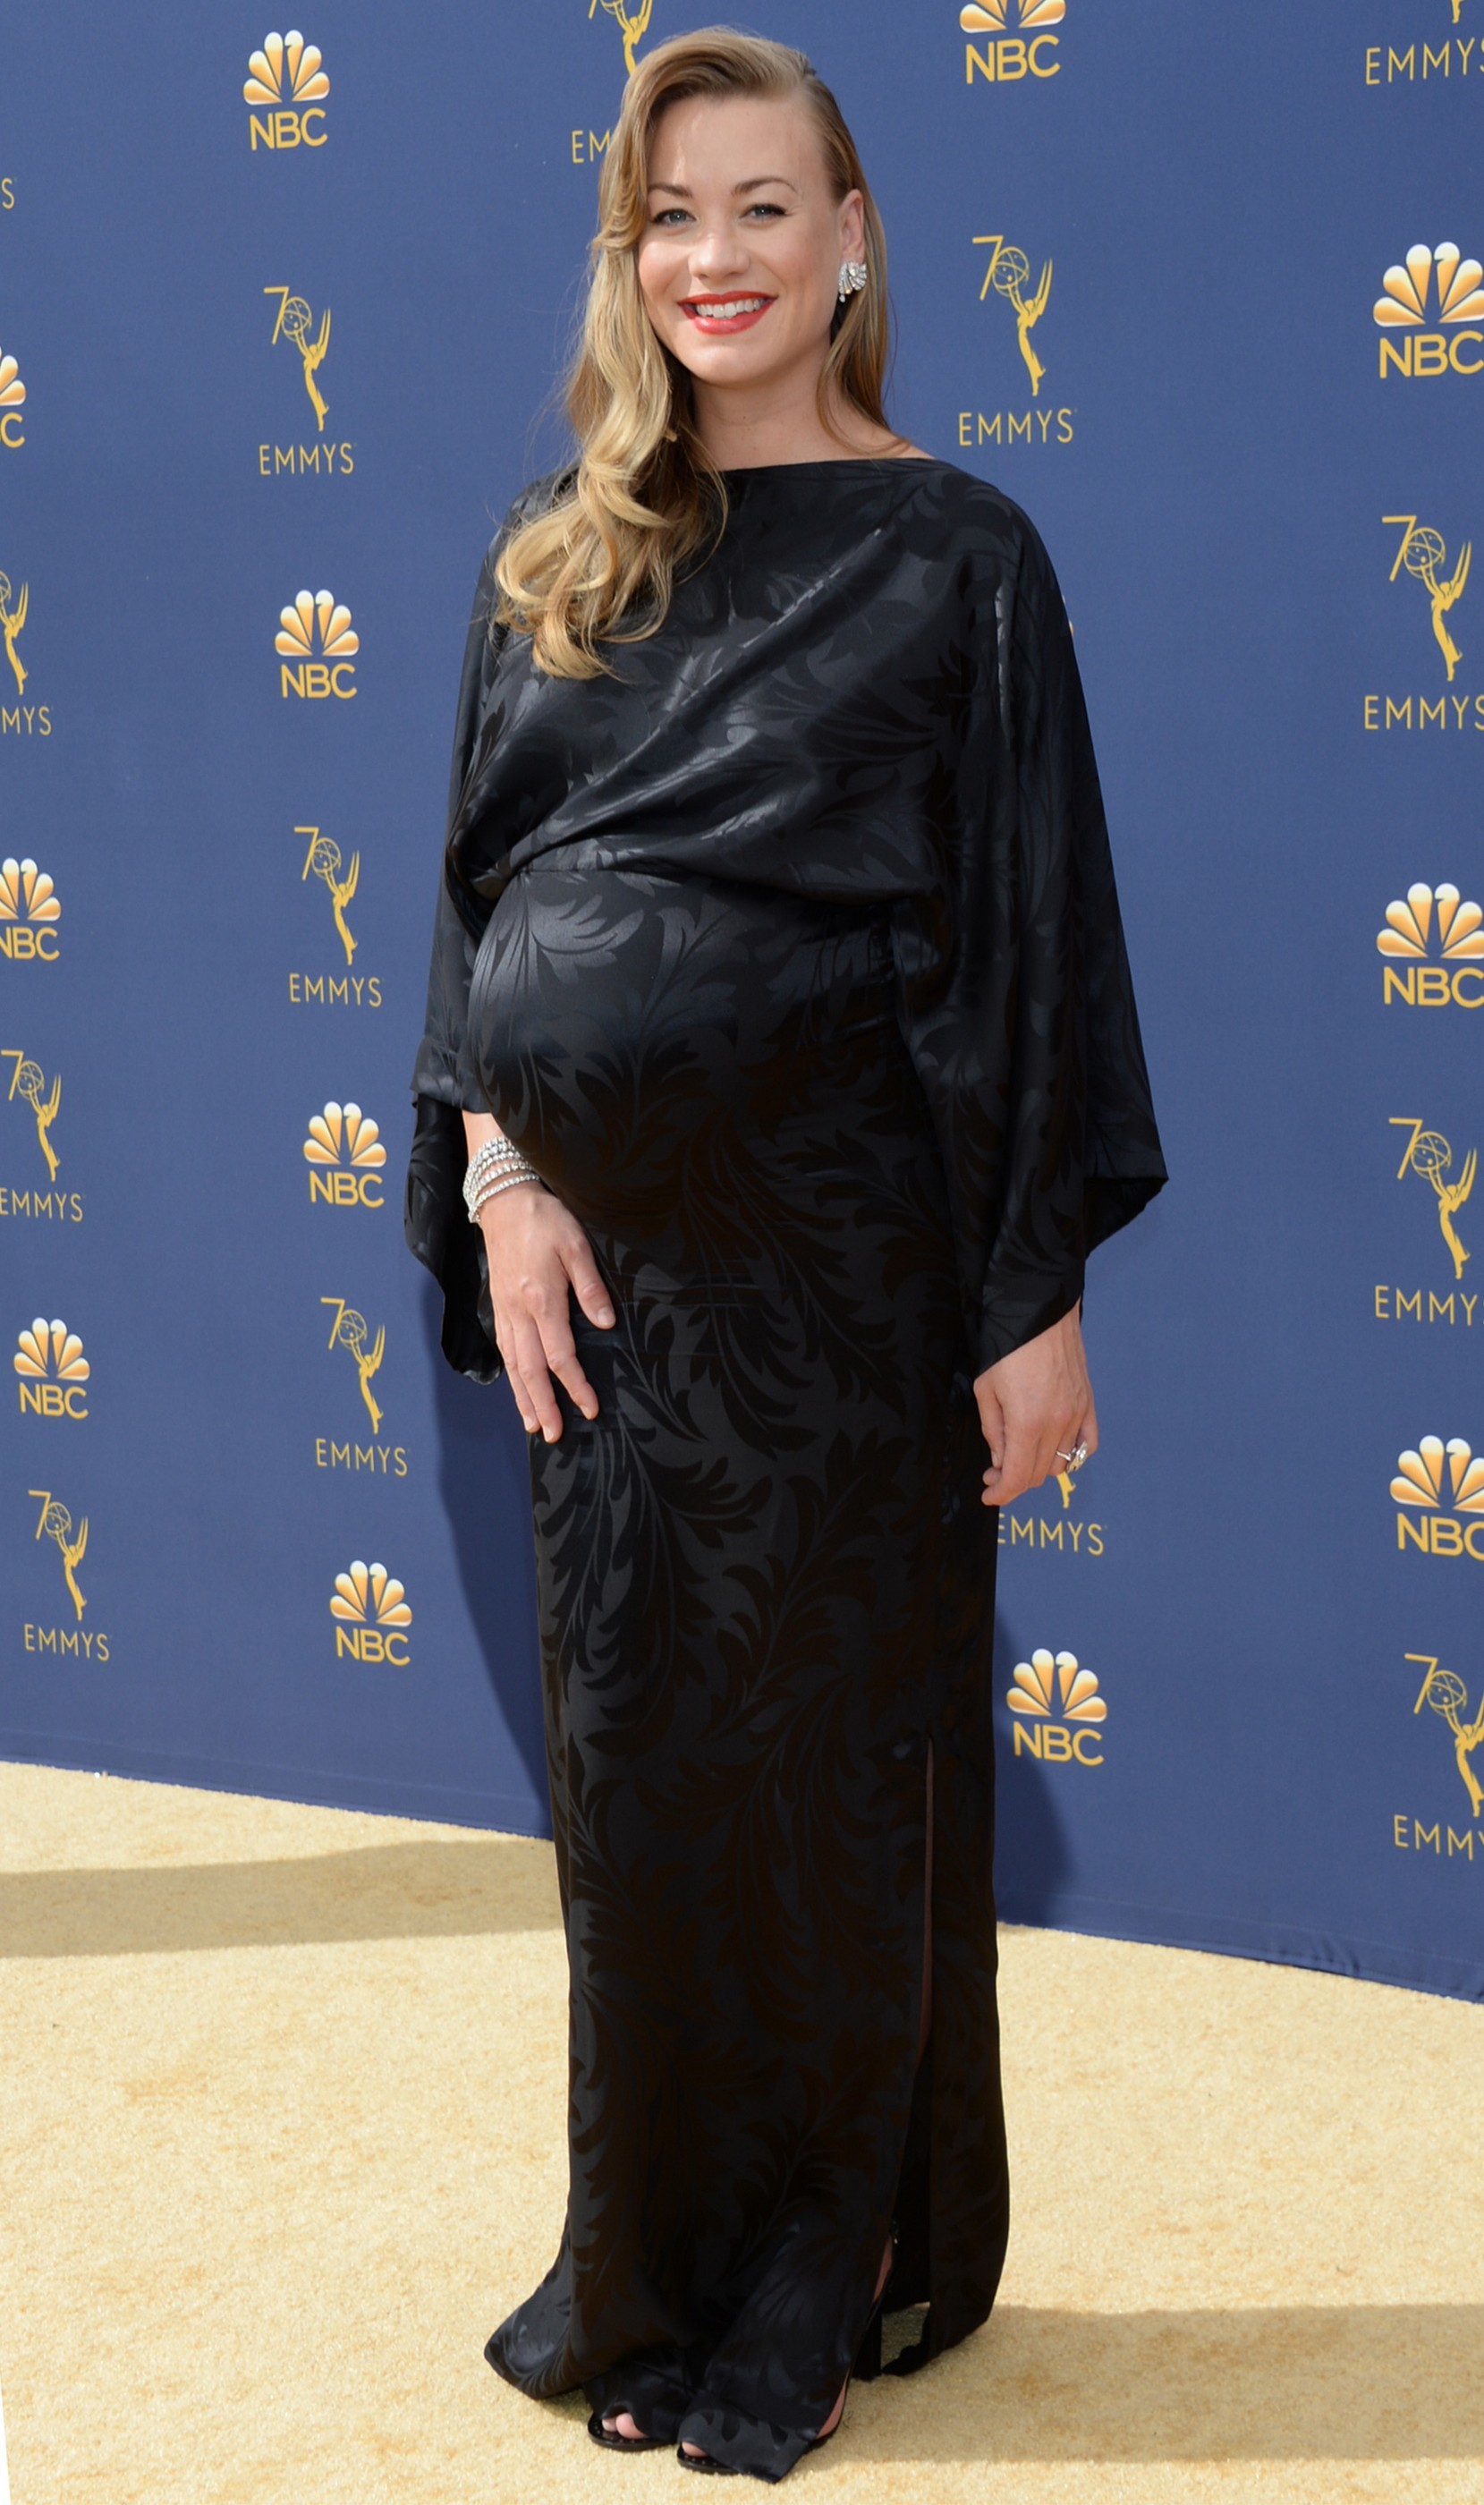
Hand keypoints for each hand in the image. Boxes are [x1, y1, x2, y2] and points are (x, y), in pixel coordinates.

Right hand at [478, 1182, 614, 1441]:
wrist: (504, 1200)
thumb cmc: (545, 1219)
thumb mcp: (576, 1244)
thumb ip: (591, 1286)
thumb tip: (606, 1324)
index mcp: (542, 1299)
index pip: (559, 1355)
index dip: (575, 1385)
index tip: (590, 1408)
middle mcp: (520, 1312)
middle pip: (531, 1370)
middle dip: (544, 1405)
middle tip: (555, 1435)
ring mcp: (505, 1312)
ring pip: (513, 1365)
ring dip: (524, 1398)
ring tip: (535, 1425)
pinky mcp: (499, 1308)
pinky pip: (504, 1350)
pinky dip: (511, 1377)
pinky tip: (518, 1391)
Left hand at [973, 1304, 1096, 1507]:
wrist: (1039, 1310)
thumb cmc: (1006, 1347)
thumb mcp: (986, 1390)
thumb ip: (993, 1430)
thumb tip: (1000, 1459)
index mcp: (1027, 1423)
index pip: (1018, 1478)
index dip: (1001, 1494)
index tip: (988, 1494)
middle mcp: (1057, 1424)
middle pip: (1038, 1474)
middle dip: (1013, 1479)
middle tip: (994, 1470)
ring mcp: (1077, 1414)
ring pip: (1060, 1463)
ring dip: (1038, 1467)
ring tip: (1020, 1454)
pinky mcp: (1088, 1403)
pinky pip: (1087, 1445)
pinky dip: (1072, 1455)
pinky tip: (1053, 1449)